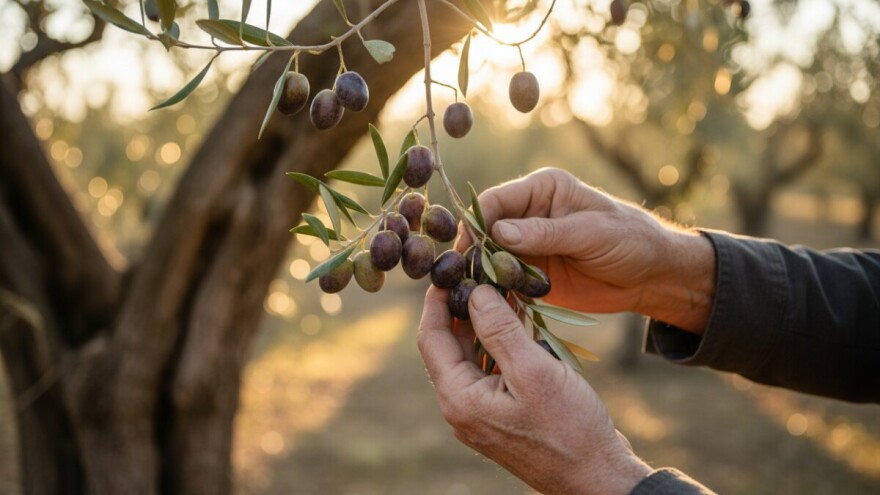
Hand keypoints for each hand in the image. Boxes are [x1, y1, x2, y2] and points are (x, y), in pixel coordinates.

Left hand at [417, 284, 651, 494]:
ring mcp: (480, 412)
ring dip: (482, 322)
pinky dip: (498, 342)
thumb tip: (475, 292)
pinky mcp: (501, 413)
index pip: (431, 338)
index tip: (447, 267)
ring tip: (497, 285)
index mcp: (460, 399)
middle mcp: (461, 407)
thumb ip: (500, 331)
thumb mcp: (534, 372)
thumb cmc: (570, 429)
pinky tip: (516, 319)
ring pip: (470, 355)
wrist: (597, 476)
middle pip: (447, 345)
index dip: (436, 299)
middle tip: (474, 270)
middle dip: (460, 306)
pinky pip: (489, 369)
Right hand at [471, 167, 714, 332]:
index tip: (467, 249)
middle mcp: (528, 213)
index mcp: (543, 189)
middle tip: (464, 279)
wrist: (653, 276)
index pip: (495, 200)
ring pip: (489, 257)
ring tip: (472, 296)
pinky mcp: (531, 273)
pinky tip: (488, 306)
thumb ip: (546, 232)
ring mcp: (527, 244)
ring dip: (481, 275)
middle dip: (473, 252)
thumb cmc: (630, 240)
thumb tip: (499, 233)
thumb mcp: (591, 233)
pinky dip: (496, 292)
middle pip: (484, 229)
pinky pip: (504, 280)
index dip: (476, 223)